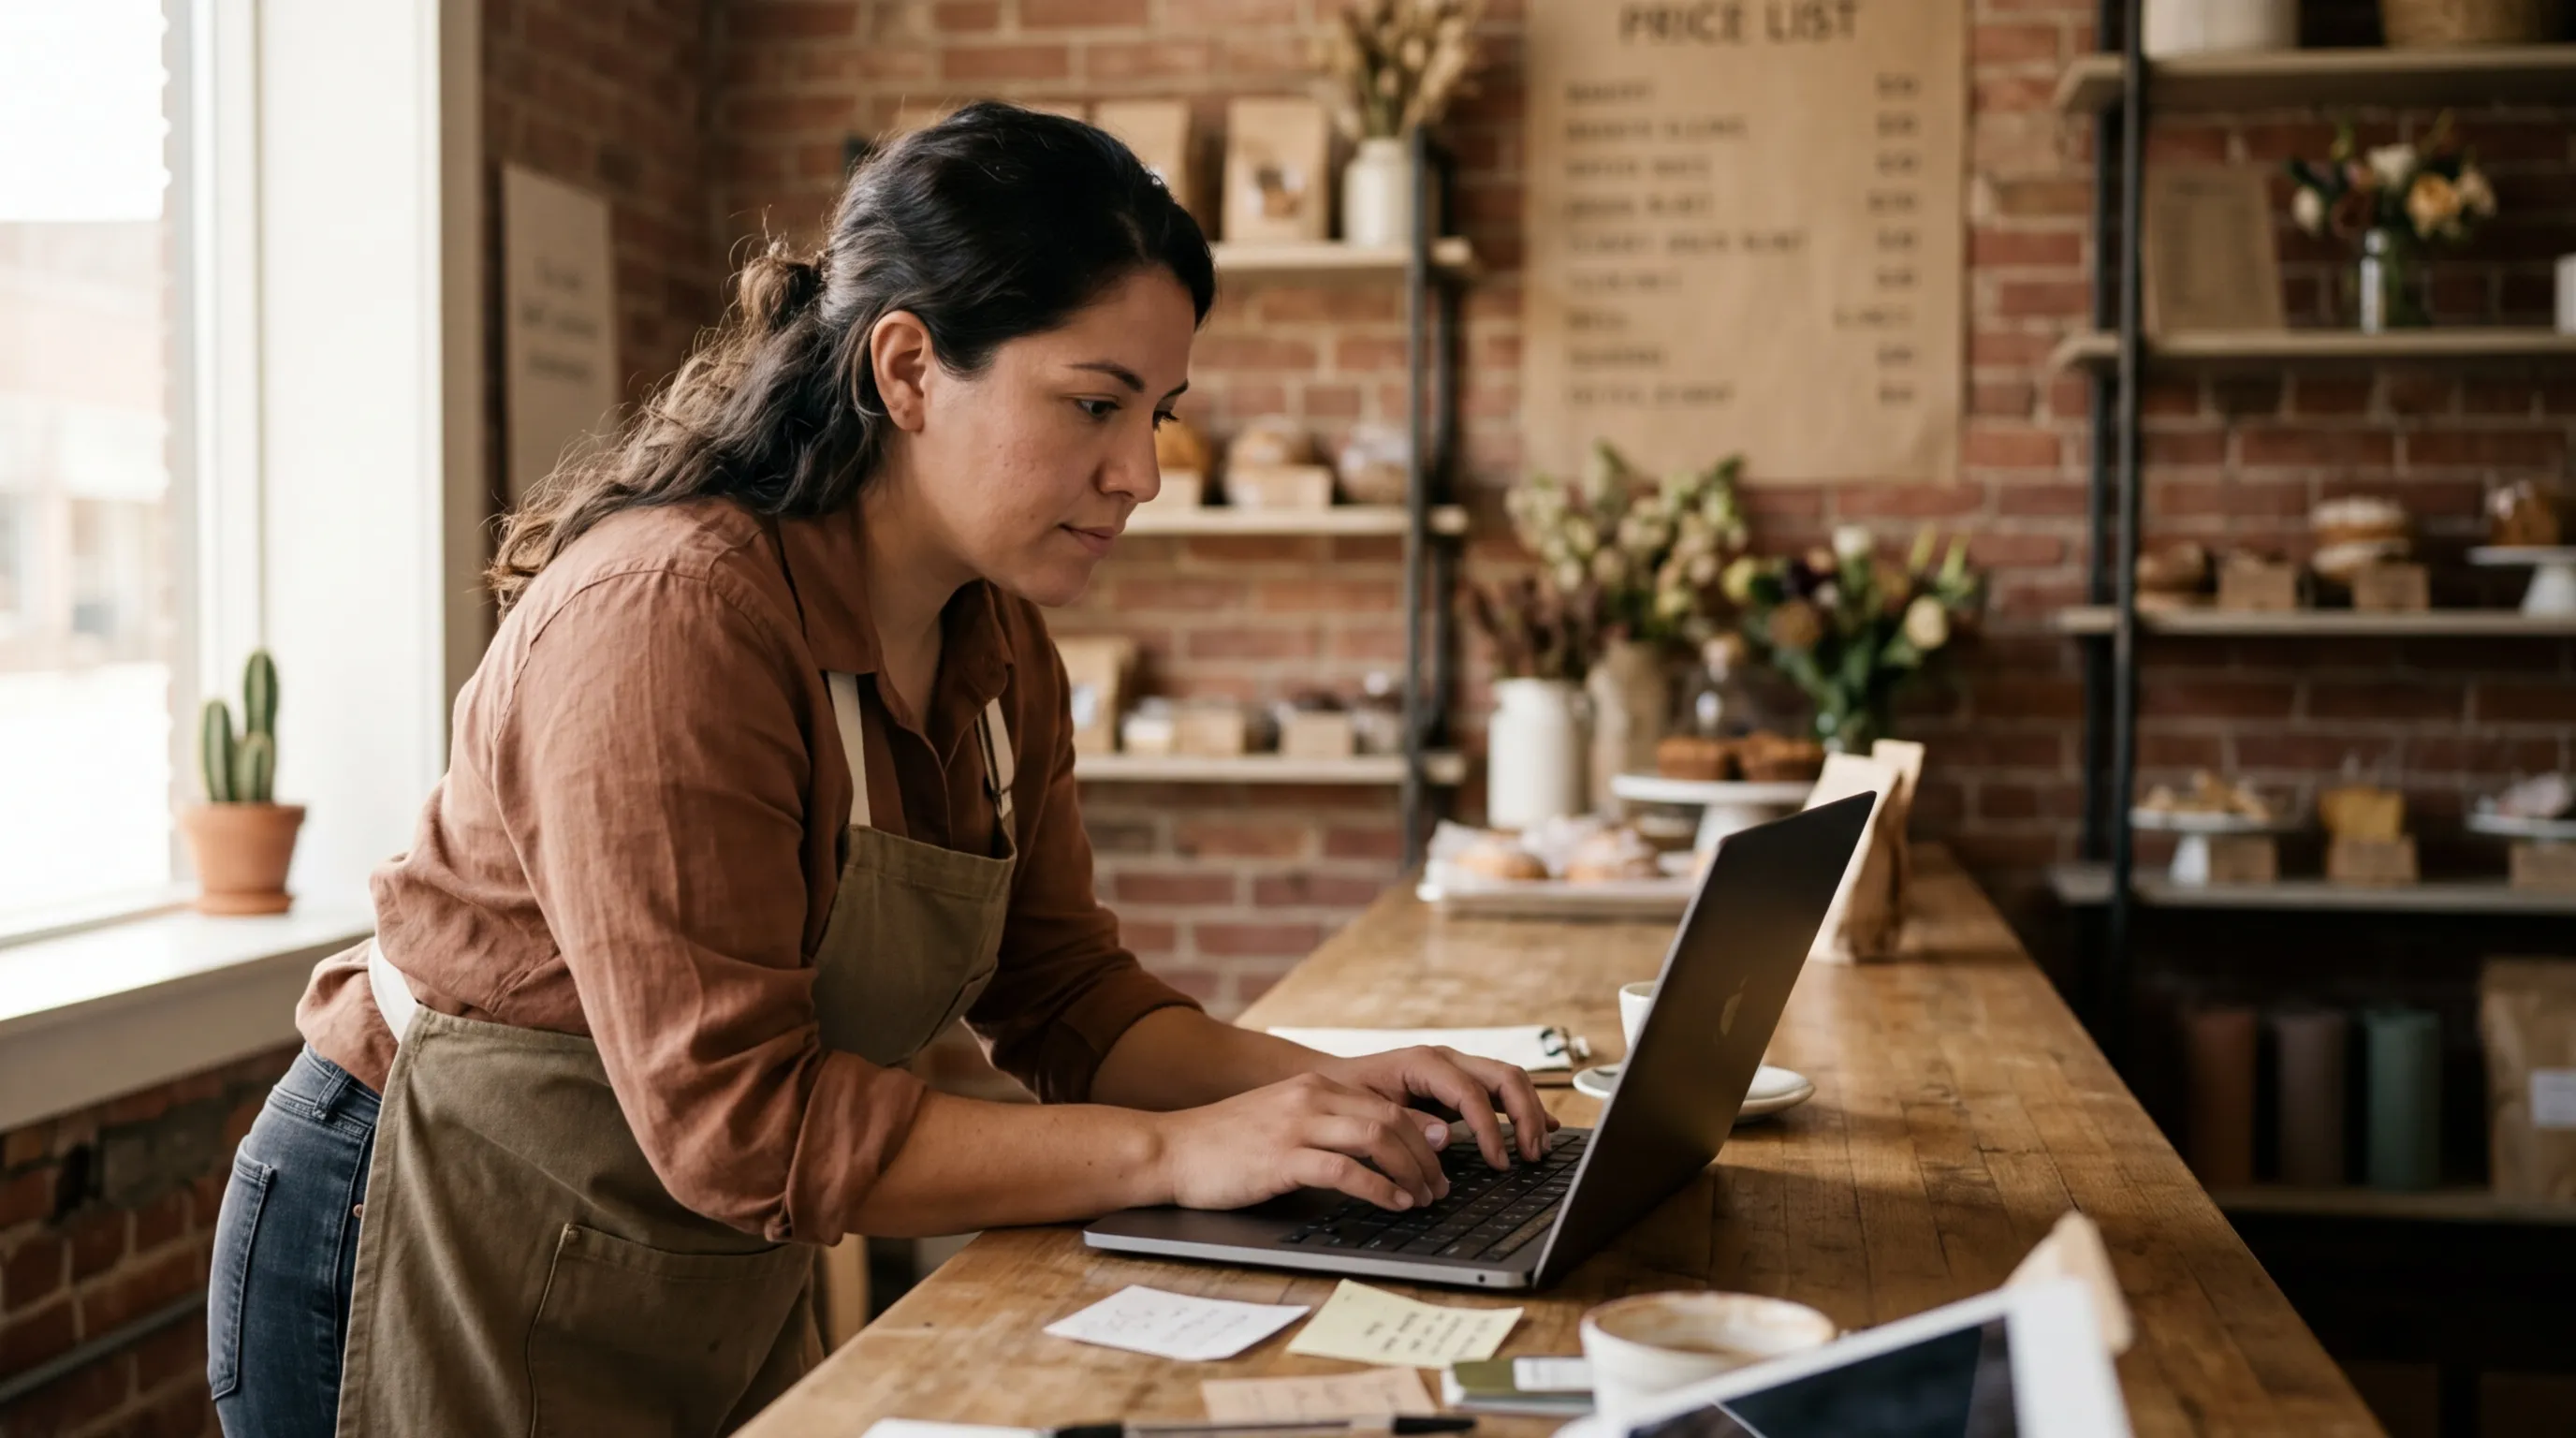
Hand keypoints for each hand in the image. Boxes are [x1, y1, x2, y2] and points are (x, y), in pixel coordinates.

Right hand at [1153, 1072, 1453, 1212]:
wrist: (1169, 1149)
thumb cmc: (1223, 1145)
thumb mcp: (1279, 1119)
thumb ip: (1322, 1123)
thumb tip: (1371, 1145)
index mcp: (1312, 1086)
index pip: (1386, 1104)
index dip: (1420, 1134)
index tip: (1437, 1162)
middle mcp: (1309, 1097)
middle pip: (1391, 1119)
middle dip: (1425, 1157)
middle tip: (1439, 1186)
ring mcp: (1295, 1125)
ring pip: (1377, 1138)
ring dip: (1409, 1171)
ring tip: (1422, 1197)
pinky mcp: (1280, 1158)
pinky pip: (1344, 1169)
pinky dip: (1377, 1188)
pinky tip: (1392, 1203)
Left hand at [1308, 1046, 1559, 1170]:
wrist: (1335, 1082)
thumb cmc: (1348, 1097)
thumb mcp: (1367, 1112)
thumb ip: (1406, 1123)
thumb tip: (1446, 1138)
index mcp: (1424, 1063)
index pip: (1472, 1093)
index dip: (1491, 1129)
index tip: (1500, 1163)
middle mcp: (1447, 1060)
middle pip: (1504, 1076)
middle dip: (1525, 1115)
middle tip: (1532, 1156)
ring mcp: (1458, 1069)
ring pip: (1510, 1080)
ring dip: (1531, 1113)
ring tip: (1538, 1149)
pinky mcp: (1463, 1083)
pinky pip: (1503, 1090)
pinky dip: (1525, 1108)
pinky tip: (1545, 1129)